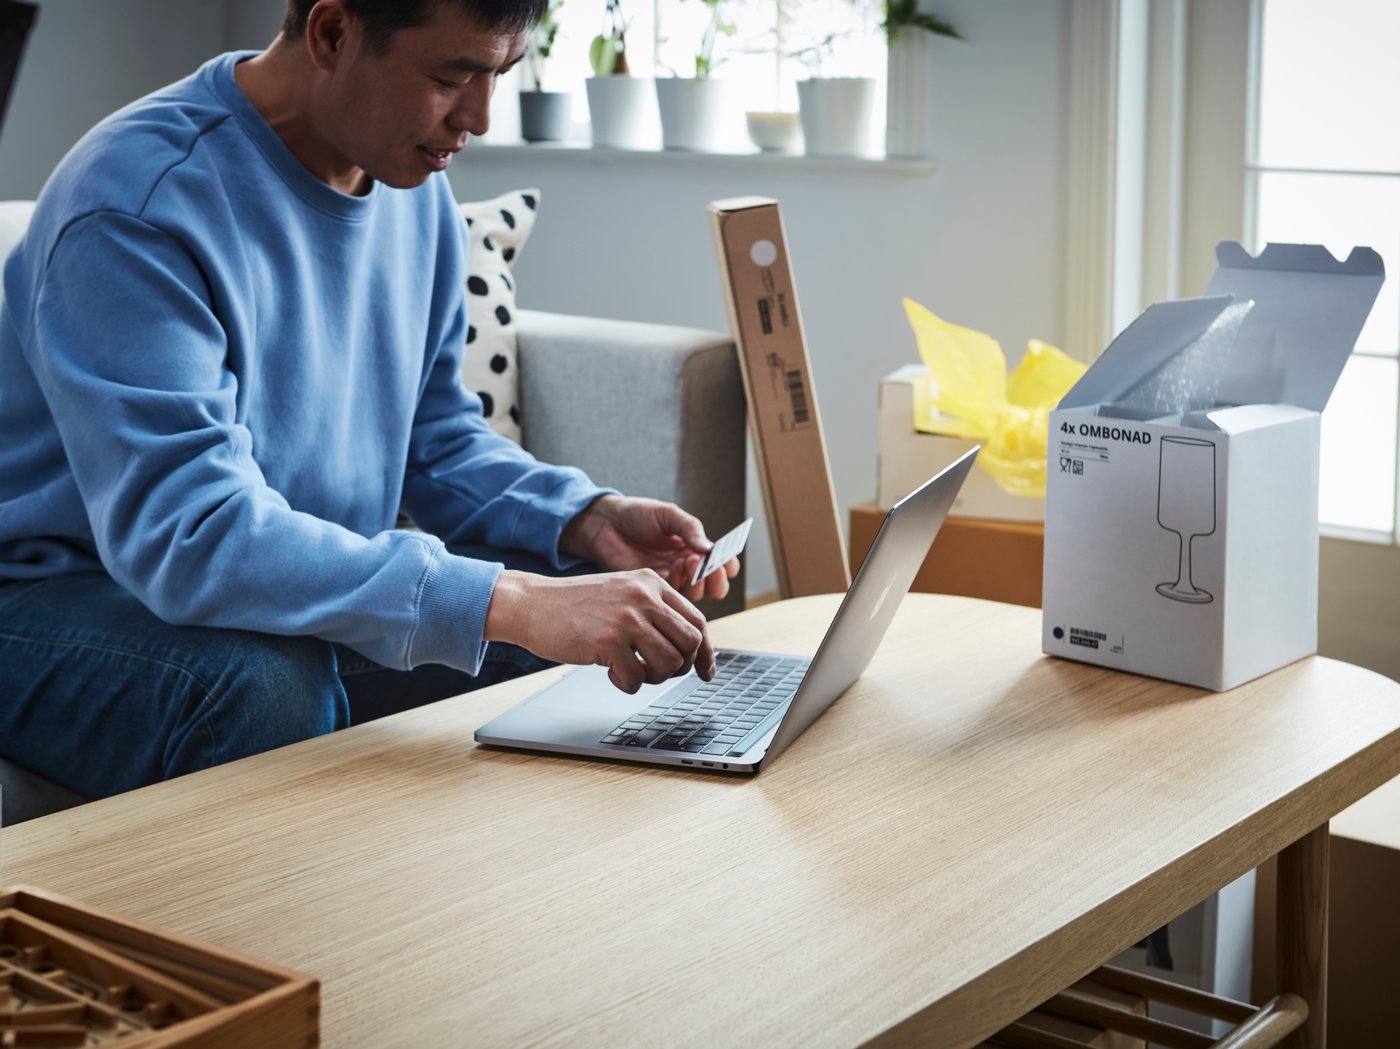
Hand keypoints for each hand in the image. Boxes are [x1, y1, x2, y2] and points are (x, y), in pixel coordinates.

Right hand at [484, 569, 713, 692]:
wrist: (531, 603)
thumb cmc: (575, 605)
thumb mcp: (622, 593)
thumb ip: (652, 610)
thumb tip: (688, 647)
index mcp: (651, 582)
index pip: (698, 620)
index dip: (706, 651)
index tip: (706, 671)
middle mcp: (644, 596)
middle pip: (690, 643)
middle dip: (681, 667)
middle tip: (658, 672)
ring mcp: (627, 617)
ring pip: (670, 663)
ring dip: (654, 677)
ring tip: (632, 671)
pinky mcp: (608, 641)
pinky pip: (636, 679)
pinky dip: (627, 684)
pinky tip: (610, 673)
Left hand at [559, 495, 739, 604]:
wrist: (605, 524)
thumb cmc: (637, 514)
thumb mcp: (668, 514)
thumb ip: (690, 529)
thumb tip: (710, 548)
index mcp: (695, 547)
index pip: (723, 563)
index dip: (728, 565)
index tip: (725, 560)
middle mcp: (688, 566)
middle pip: (715, 586)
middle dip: (716, 579)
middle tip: (707, 567)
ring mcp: (672, 579)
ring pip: (697, 595)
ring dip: (697, 581)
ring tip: (685, 562)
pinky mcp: (654, 590)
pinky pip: (674, 597)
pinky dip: (679, 585)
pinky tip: (672, 569)